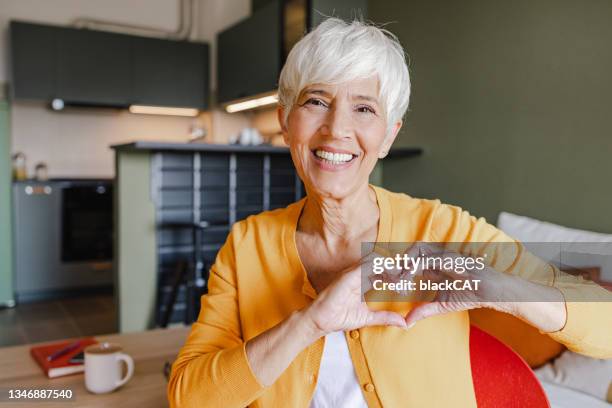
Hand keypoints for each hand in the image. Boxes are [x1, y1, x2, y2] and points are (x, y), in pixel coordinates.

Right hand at [304, 257, 407, 335]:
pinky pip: (368, 265)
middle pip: (382, 262)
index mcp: (362, 281)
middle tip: (412, 272)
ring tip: (405, 274)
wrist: (321, 321)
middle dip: (398, 266)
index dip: (397, 272)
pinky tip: (393, 277)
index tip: (410, 278)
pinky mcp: (349, 275)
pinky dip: (382, 268)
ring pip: (377, 260)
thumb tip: (403, 323)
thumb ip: (384, 317)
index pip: (382, 270)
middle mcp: (358, 274)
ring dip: (392, 265)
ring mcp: (353, 272)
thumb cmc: (339, 317)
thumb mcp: (367, 318)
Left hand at [403, 245, 565, 331]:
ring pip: (419, 249)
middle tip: (390, 278)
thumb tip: (406, 322)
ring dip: (407, 262)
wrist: (494, 293)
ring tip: (400, 278)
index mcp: (434, 265)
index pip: (411, 259)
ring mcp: (446, 255)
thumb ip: (423, 310)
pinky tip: (412, 276)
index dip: (398, 268)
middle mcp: (438, 256)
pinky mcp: (455, 258)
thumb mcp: (441, 305)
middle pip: (411, 250)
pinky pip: (433, 257)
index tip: (389, 282)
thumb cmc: (470, 295)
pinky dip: (420, 265)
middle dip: (399, 262)